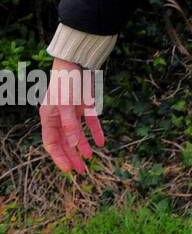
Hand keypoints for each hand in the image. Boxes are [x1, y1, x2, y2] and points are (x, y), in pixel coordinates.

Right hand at [39, 57, 104, 173]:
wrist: (78, 62)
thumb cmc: (66, 82)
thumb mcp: (67, 105)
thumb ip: (70, 125)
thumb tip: (73, 145)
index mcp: (49, 118)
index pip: (52, 143)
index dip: (59, 157)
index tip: (68, 169)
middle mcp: (60, 117)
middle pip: (65, 142)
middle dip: (72, 156)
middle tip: (81, 171)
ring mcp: (73, 112)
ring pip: (77, 135)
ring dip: (83, 147)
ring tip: (90, 160)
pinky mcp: (86, 106)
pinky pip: (91, 123)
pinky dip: (95, 132)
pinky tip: (101, 143)